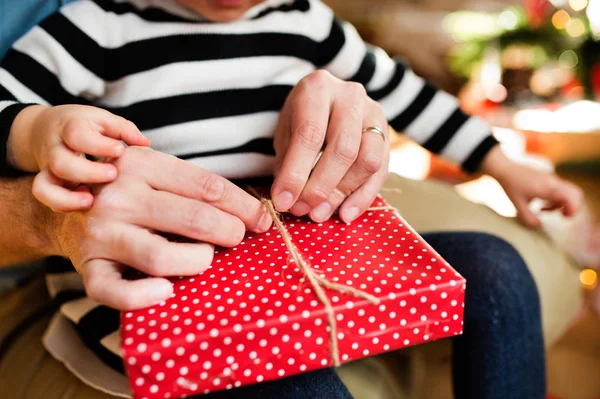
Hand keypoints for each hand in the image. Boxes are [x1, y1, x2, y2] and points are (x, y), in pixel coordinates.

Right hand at [11, 105, 149, 211]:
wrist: (45, 128)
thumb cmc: (84, 125)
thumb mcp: (103, 120)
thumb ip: (124, 129)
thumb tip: (146, 143)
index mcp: (70, 127)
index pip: (77, 134)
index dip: (98, 145)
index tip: (120, 151)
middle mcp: (56, 148)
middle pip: (61, 162)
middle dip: (88, 172)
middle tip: (113, 175)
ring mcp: (48, 167)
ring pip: (45, 184)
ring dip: (69, 196)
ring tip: (91, 200)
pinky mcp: (47, 182)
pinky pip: (45, 196)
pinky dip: (62, 204)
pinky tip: (86, 202)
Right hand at [50, 146, 271, 309]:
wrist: (60, 209)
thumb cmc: (125, 192)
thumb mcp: (154, 172)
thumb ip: (196, 186)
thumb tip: (254, 214)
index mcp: (140, 165)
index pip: (208, 187)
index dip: (244, 206)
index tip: (261, 218)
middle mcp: (118, 196)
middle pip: (194, 220)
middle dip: (230, 232)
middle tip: (236, 238)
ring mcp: (101, 234)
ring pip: (164, 256)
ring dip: (199, 261)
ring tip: (204, 257)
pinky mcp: (88, 268)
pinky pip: (118, 292)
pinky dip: (146, 297)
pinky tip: (168, 290)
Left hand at [271, 70, 389, 223]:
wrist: (328, 101)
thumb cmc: (301, 118)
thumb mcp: (285, 132)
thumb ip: (287, 162)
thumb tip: (288, 200)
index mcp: (318, 88)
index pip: (310, 134)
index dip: (296, 173)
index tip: (282, 201)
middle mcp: (351, 96)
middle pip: (343, 149)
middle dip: (320, 186)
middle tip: (303, 210)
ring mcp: (374, 114)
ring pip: (367, 161)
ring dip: (343, 193)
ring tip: (320, 213)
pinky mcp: (388, 136)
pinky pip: (381, 172)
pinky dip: (363, 198)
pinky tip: (345, 214)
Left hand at [481, 146, 583, 227]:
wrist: (505, 169)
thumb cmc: (511, 186)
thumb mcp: (517, 204)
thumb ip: (528, 218)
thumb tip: (540, 226)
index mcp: (548, 188)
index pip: (571, 197)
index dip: (572, 209)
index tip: (563, 217)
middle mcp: (553, 182)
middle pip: (576, 193)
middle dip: (572, 207)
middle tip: (561, 215)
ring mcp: (552, 179)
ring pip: (568, 192)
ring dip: (562, 204)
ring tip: (545, 210)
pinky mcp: (549, 179)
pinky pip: (561, 189)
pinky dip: (557, 199)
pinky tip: (542, 204)